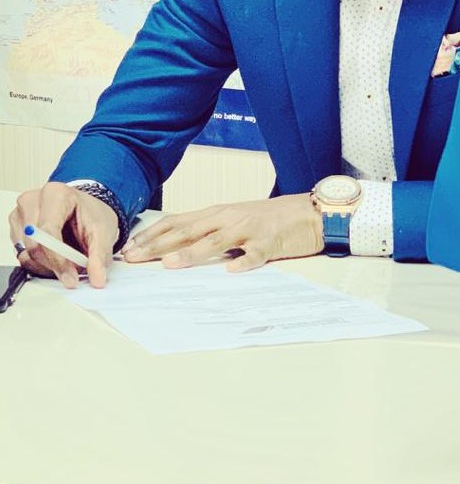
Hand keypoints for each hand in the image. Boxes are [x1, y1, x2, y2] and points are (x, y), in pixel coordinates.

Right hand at [9, 182, 119, 288]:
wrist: (85, 210)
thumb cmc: (91, 214)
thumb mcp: (104, 231)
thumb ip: (100, 255)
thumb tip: (97, 278)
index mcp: (55, 194)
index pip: (48, 230)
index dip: (58, 259)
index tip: (71, 278)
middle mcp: (33, 201)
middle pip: (35, 245)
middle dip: (56, 265)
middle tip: (75, 272)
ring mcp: (20, 215)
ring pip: (27, 255)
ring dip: (48, 266)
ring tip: (68, 258)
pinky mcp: (16, 230)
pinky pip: (23, 257)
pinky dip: (40, 264)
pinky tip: (55, 257)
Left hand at [122, 193, 322, 271]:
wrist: (306, 212)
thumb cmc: (266, 219)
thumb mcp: (233, 221)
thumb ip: (208, 232)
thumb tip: (174, 248)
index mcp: (217, 213)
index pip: (177, 222)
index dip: (152, 234)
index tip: (130, 247)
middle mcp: (229, 218)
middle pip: (189, 231)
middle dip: (159, 245)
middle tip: (134, 258)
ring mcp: (249, 229)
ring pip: (217, 241)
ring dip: (192, 253)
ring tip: (170, 265)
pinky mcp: (270, 242)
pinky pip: (256, 254)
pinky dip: (243, 262)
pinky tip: (232, 270)